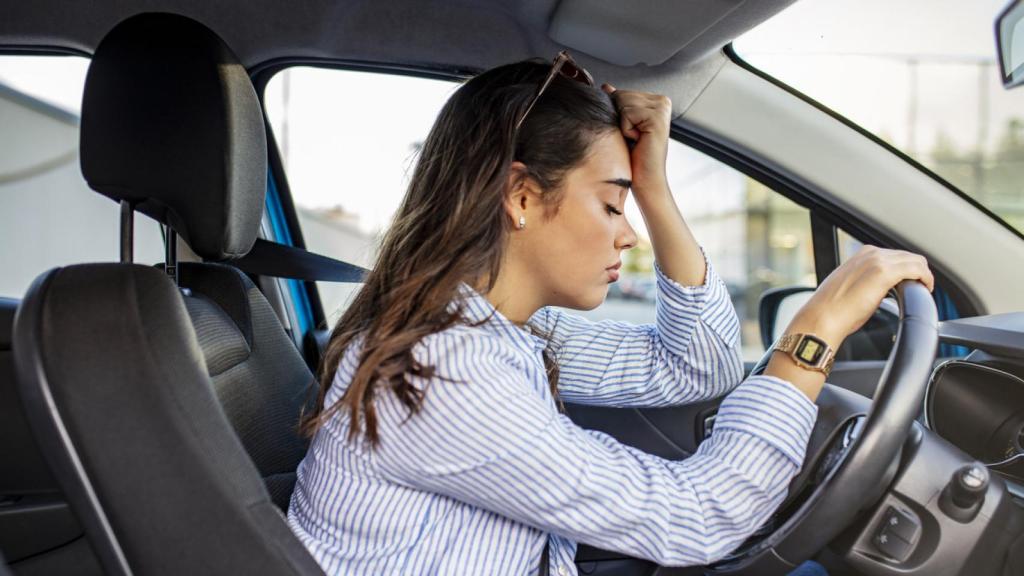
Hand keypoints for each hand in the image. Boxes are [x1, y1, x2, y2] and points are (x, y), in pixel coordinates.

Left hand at [601, 84, 671, 199]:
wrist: (646, 180)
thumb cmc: (634, 157)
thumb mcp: (624, 125)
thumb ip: (618, 104)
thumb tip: (606, 87)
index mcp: (656, 100)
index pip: (622, 93)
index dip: (618, 115)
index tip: (632, 133)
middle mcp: (662, 101)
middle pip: (621, 95)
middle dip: (619, 119)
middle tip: (634, 138)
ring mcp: (662, 108)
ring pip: (622, 102)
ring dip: (622, 125)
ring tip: (636, 139)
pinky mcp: (657, 117)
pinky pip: (627, 113)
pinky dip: (626, 129)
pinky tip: (638, 140)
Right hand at [790, 245, 934, 345]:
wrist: (823, 317)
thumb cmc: (832, 309)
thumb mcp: (851, 286)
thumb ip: (866, 280)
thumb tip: (877, 290)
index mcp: (862, 254)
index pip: (896, 255)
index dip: (907, 269)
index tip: (910, 283)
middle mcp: (871, 253)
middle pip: (908, 256)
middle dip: (917, 271)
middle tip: (919, 289)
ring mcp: (878, 261)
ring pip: (916, 260)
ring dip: (923, 275)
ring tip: (922, 291)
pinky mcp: (885, 273)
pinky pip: (918, 270)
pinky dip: (926, 279)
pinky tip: (925, 290)